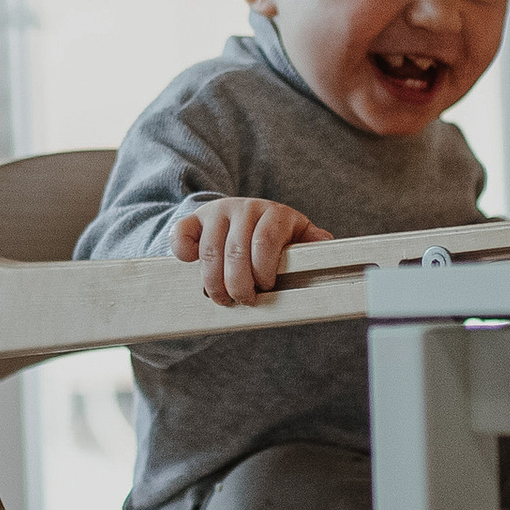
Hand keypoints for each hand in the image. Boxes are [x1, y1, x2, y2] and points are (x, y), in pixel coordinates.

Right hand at [172, 196, 322, 305]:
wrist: (243, 216)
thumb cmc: (275, 236)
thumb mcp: (296, 237)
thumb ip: (311, 244)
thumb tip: (328, 249)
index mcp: (275, 213)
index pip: (265, 242)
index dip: (262, 271)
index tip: (264, 288)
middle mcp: (246, 208)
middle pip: (235, 251)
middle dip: (238, 285)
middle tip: (242, 301)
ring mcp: (217, 212)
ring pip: (209, 251)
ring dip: (213, 282)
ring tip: (222, 298)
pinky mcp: (193, 219)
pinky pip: (181, 234)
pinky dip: (183, 253)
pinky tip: (192, 267)